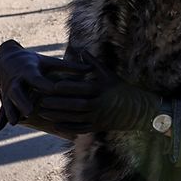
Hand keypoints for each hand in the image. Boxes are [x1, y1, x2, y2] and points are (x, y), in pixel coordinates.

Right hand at [0, 40, 92, 132]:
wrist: (7, 58)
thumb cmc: (34, 61)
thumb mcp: (49, 62)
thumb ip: (69, 66)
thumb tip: (91, 68)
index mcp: (29, 70)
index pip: (36, 78)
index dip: (45, 84)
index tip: (54, 90)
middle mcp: (16, 80)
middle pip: (18, 91)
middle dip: (22, 101)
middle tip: (29, 111)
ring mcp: (8, 89)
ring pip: (8, 101)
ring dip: (11, 112)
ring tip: (16, 122)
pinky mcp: (4, 96)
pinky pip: (2, 108)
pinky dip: (2, 118)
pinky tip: (0, 129)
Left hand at [36, 50, 159, 133]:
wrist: (139, 110)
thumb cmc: (122, 90)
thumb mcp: (110, 76)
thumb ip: (94, 64)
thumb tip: (82, 51)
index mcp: (102, 89)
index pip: (81, 88)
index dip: (66, 87)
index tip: (51, 85)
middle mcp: (100, 104)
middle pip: (75, 104)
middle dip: (57, 103)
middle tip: (41, 100)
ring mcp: (99, 117)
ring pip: (75, 117)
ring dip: (58, 115)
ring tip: (43, 112)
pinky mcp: (98, 127)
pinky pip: (80, 128)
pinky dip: (67, 127)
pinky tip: (55, 124)